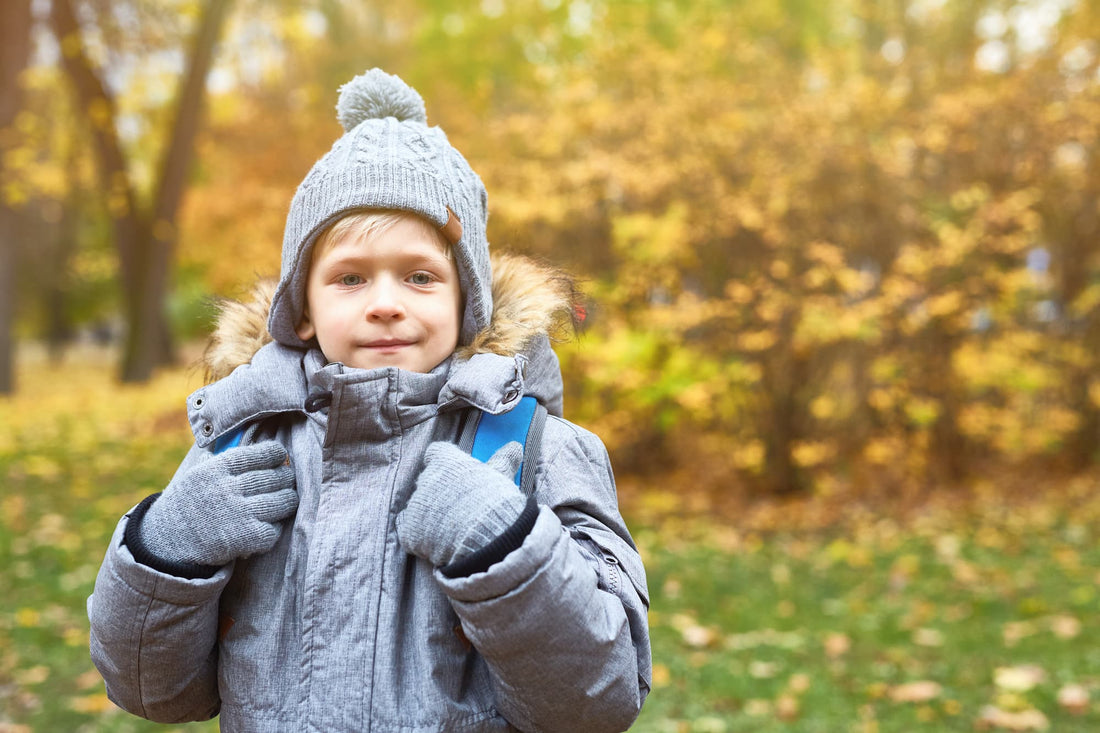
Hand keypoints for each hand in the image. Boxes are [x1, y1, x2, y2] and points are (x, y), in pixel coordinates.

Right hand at [139, 441, 297, 566]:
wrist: (167, 543)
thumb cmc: (188, 504)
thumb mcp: (197, 474)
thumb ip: (221, 459)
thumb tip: (248, 439)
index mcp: (216, 468)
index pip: (261, 454)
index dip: (276, 454)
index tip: (280, 456)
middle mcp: (227, 488)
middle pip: (277, 478)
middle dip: (286, 478)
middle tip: (287, 480)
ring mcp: (237, 514)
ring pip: (283, 501)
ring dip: (288, 501)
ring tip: (286, 500)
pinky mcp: (245, 538)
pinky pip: (275, 529)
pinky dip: (275, 529)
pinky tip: (269, 525)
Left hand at [396, 441, 524, 567]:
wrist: (485, 536)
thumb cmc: (495, 501)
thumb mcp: (501, 476)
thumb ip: (504, 459)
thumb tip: (515, 446)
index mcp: (446, 461)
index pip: (436, 453)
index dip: (444, 462)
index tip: (455, 473)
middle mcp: (426, 479)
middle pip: (428, 482)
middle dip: (440, 492)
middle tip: (460, 506)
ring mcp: (416, 505)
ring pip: (420, 507)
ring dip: (432, 515)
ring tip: (454, 528)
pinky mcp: (410, 531)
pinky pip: (412, 531)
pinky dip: (422, 536)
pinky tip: (440, 543)